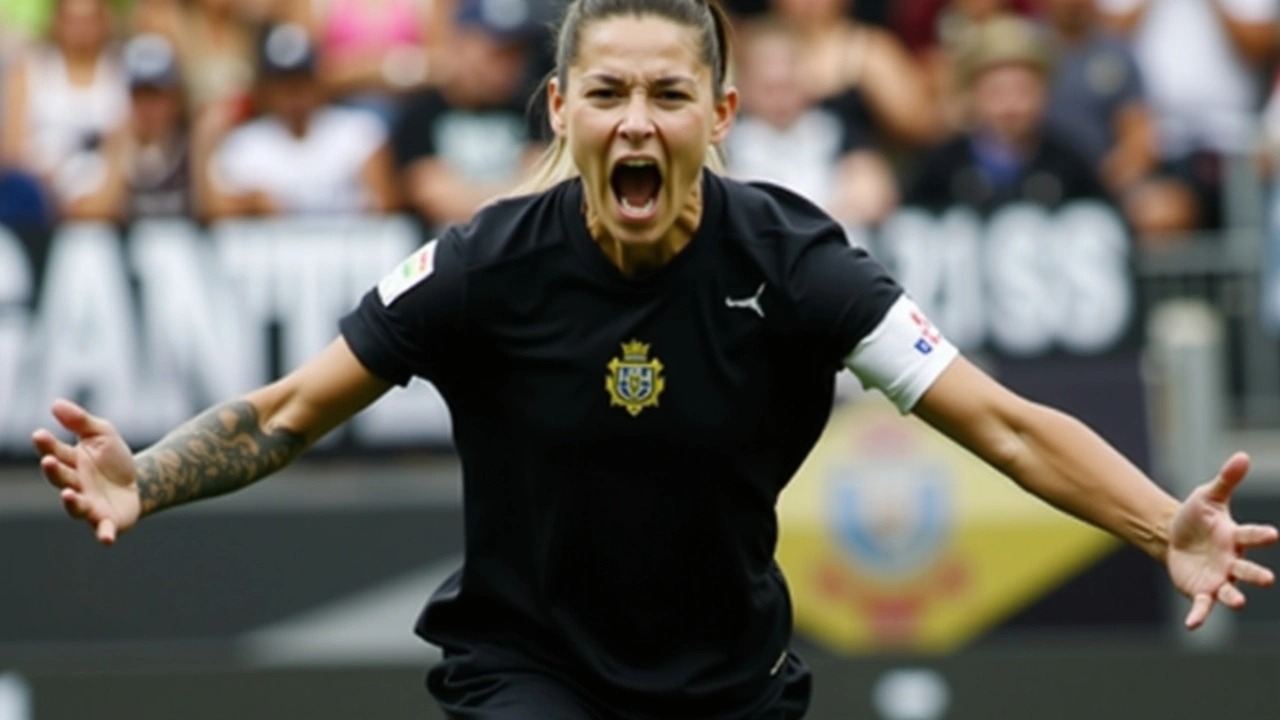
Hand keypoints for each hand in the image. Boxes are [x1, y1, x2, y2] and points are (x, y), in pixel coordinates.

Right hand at [32, 399, 140, 544]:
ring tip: (68, 494)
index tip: (39, 434)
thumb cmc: (113, 458)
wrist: (141, 481)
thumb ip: (80, 421)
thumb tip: (55, 403)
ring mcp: (90, 505)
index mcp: (71, 463)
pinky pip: (103, 529)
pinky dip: (103, 534)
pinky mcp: (108, 521)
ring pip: (76, 506)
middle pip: (61, 479)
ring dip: (71, 502)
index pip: (55, 453)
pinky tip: (106, 539)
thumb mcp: (102, 433)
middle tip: (49, 461)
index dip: (47, 445)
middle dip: (54, 471)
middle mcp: (75, 486)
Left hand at [1167, 452, 1278, 628]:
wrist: (1173, 535)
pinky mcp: (1201, 591)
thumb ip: (1226, 480)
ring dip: (1234, 597)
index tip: (1274, 534)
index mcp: (1234, 537)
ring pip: (1230, 591)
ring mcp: (1218, 578)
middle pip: (1246, 569)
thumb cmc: (1196, 517)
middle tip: (1267, 579)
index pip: (1251, 536)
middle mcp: (1231, 561)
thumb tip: (1242, 455)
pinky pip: (1202, 606)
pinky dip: (1199, 616)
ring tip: (1239, 602)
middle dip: (1256, 574)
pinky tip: (1192, 626)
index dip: (1261, 535)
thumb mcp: (1207, 496)